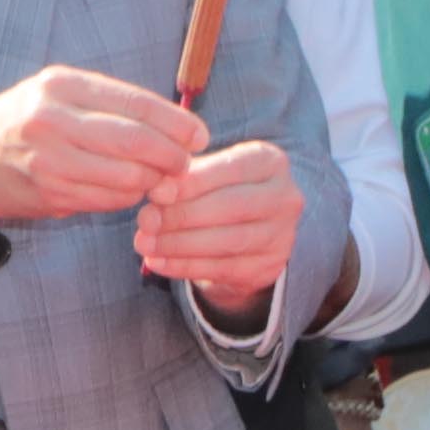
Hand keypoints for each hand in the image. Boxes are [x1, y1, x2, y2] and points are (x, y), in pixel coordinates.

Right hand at [0, 65, 207, 237]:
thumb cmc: (26, 123)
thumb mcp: (59, 94)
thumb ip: (110, 105)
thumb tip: (177, 124)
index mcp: (61, 85)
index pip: (135, 103)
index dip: (176, 122)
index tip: (199, 134)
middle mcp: (52, 119)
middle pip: (135, 141)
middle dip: (172, 156)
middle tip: (187, 163)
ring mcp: (49, 159)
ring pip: (126, 175)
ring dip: (152, 180)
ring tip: (158, 177)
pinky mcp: (50, 192)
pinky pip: (108, 199)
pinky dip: (127, 197)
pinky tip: (128, 190)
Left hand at [134, 138, 298, 311]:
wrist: (249, 229)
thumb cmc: (220, 190)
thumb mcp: (209, 172)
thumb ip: (185, 177)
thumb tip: (158, 191)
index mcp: (269, 161)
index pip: (229, 169)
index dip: (190, 183)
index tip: (154, 193)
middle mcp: (285, 197)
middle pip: (231, 207)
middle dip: (182, 215)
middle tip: (145, 221)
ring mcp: (282, 235)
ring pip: (227, 241)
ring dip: (179, 245)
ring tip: (145, 244)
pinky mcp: (269, 267)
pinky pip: (223, 268)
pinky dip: (185, 267)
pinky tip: (157, 263)